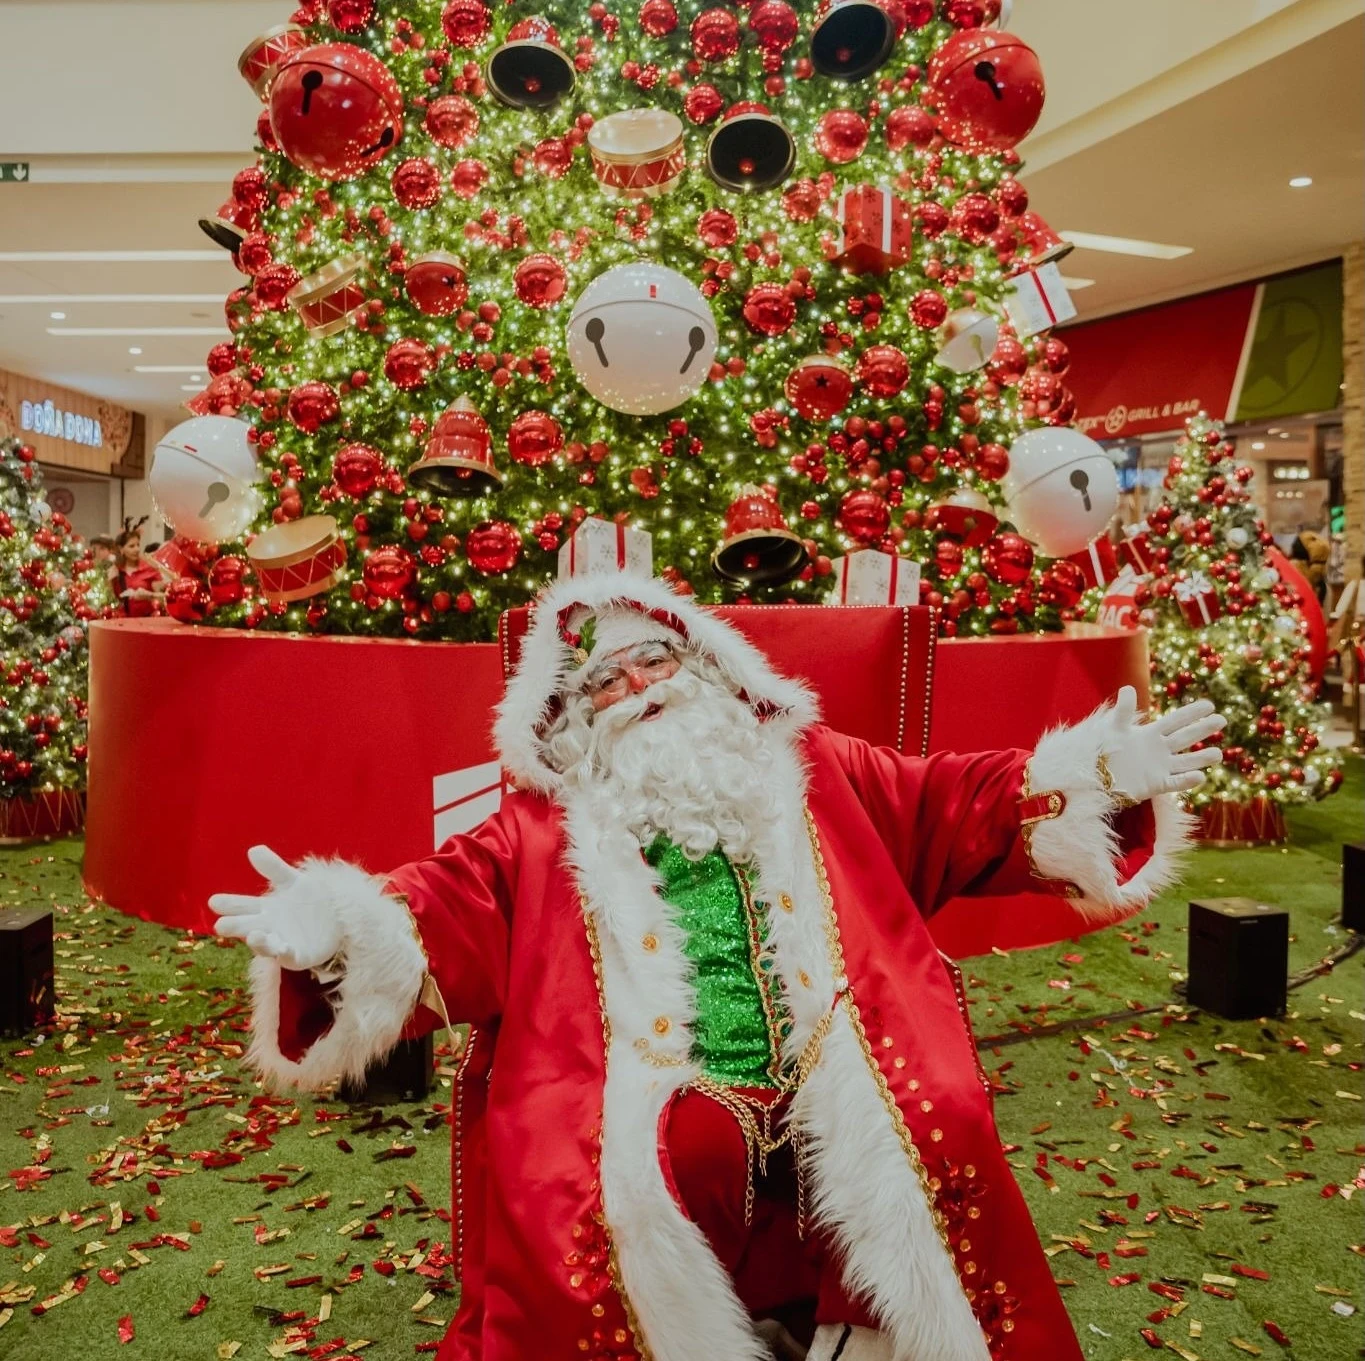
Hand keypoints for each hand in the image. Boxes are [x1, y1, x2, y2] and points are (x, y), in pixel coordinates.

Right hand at [210, 845, 342, 971]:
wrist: (339, 918)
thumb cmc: (310, 900)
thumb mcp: (293, 881)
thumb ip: (274, 868)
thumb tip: (253, 850)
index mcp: (264, 909)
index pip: (242, 906)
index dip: (228, 904)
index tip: (214, 900)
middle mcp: (268, 928)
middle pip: (247, 926)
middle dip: (234, 926)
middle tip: (221, 925)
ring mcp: (282, 943)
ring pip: (265, 945)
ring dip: (259, 942)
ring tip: (254, 935)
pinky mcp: (300, 956)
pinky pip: (290, 957)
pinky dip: (285, 953)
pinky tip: (283, 948)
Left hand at [1103, 686, 1224, 802]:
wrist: (1097, 776)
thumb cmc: (1105, 750)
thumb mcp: (1114, 729)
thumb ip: (1123, 711)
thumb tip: (1128, 688)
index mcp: (1151, 734)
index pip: (1175, 721)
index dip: (1191, 713)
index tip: (1209, 705)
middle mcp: (1160, 749)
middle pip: (1185, 738)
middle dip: (1203, 729)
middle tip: (1222, 720)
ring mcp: (1161, 767)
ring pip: (1186, 762)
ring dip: (1201, 758)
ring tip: (1218, 754)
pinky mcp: (1157, 784)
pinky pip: (1175, 783)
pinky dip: (1186, 781)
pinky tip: (1199, 777)